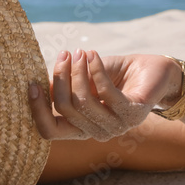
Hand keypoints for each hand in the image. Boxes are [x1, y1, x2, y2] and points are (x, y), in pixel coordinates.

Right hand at [29, 50, 180, 141]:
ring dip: (77, 71)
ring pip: (82, 101)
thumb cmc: (114, 75)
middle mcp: (96, 132)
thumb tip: (39, 85)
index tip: (31, 84)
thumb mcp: (82, 79)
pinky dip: (95, 69)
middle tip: (63, 54)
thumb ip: (62, 85)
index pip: (49, 131)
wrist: (152, 72)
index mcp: (80, 129)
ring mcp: (116, 126)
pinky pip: (105, 91)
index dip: (37, 110)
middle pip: (64, 108)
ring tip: (80, 52)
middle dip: (60, 77)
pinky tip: (93, 54)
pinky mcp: (132, 113)